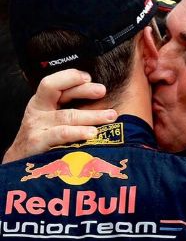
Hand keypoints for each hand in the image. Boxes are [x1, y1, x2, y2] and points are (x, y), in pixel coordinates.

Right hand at [2, 69, 116, 162]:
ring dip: (91, 115)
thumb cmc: (44, 137)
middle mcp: (38, 112)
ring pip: (66, 116)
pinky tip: (92, 133)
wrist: (21, 163)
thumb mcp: (52, 118)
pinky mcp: (38, 143)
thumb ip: (69, 106)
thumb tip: (101, 97)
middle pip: (60, 95)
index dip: (69, 77)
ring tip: (110, 116)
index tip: (88, 77)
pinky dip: (77, 132)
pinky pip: (60, 135)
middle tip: (103, 90)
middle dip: (84, 91)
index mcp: (42, 102)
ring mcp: (37, 127)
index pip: (53, 83)